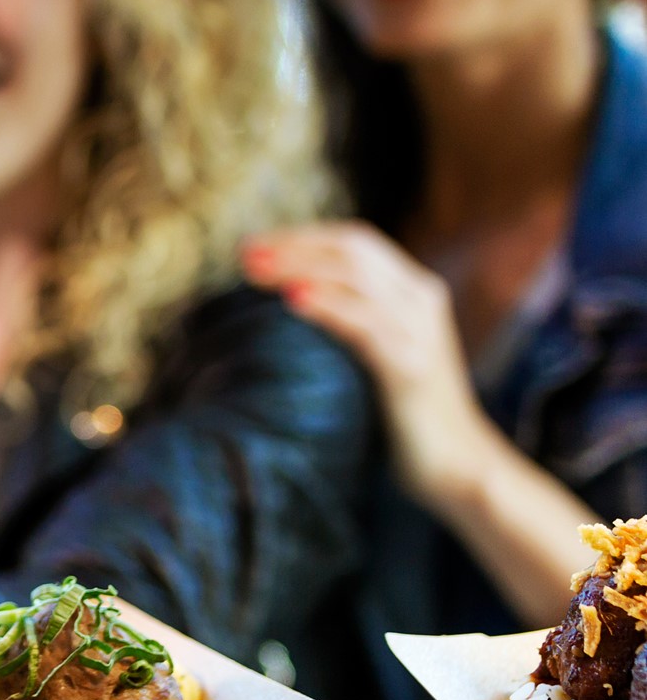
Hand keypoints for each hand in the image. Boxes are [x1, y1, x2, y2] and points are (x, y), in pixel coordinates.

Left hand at [243, 222, 491, 503]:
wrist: (456, 462)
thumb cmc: (405, 408)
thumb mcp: (377, 349)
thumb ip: (350, 316)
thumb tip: (288, 295)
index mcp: (414, 290)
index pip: (356, 241)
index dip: (303, 237)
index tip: (252, 245)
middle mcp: (421, 299)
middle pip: (353, 251)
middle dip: (295, 246)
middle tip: (244, 253)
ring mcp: (419, 331)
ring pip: (358, 278)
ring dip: (301, 267)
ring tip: (256, 271)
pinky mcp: (411, 366)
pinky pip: (366, 325)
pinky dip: (329, 307)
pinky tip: (293, 301)